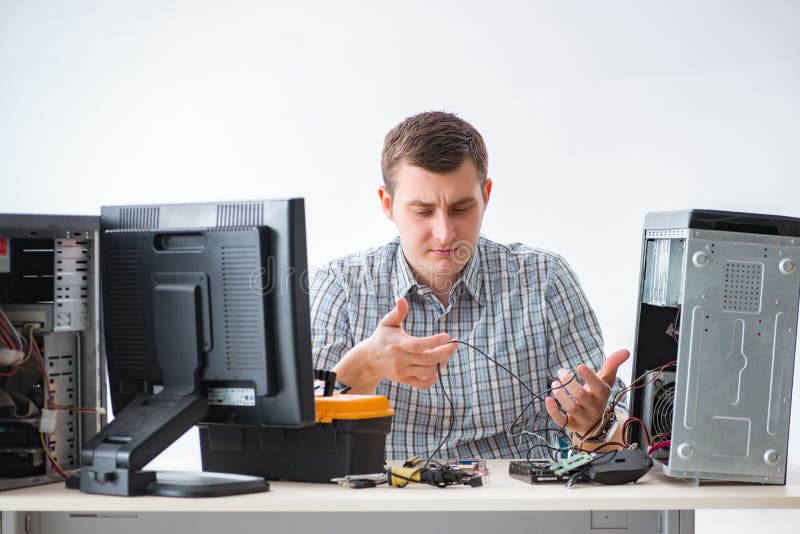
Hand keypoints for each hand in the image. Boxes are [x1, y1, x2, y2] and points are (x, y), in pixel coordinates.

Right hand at [334, 297, 456, 391]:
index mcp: (398, 344)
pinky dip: (434, 378)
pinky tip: (438, 367)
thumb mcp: (387, 323)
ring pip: (428, 372)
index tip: (447, 336)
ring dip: (441, 363)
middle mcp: (400, 359)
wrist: (369, 359)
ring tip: (445, 354)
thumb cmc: (382, 337)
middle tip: (454, 344)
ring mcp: (403, 372)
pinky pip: (423, 384)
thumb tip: (401, 299)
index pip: (418, 345)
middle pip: (427, 360)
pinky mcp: (404, 380)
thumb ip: (397, 312)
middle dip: (445, 352)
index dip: (434, 342)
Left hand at [544, 349, 628, 435]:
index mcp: (602, 395)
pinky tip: (547, 400)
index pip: (598, 386)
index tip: (579, 365)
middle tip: (560, 372)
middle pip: (581, 396)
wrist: (596, 422)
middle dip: (570, 383)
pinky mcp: (572, 425)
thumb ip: (612, 364)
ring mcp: (583, 417)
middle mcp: (594, 407)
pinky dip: (553, 411)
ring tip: (554, 384)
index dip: (589, 377)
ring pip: (572, 408)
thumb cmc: (597, 395)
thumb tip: (625, 351)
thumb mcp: (605, 380)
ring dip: (561, 396)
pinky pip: (562, 421)